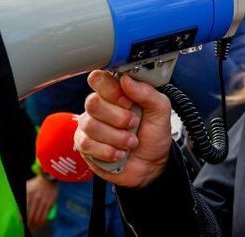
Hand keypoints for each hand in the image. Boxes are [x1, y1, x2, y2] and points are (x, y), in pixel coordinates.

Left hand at [25, 175, 56, 229]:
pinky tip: (40, 222)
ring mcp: (43, 201)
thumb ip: (21, 195)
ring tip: (33, 225)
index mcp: (28, 193)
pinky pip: (45, 215)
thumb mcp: (26, 186)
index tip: (21, 222)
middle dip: (28, 223)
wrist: (49, 178)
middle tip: (27, 225)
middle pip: (30, 216)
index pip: (23, 210)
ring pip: (38, 217)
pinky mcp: (50, 203)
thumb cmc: (35, 183)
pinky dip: (42, 221)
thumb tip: (17, 206)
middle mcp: (35, 198)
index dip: (22, 218)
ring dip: (35, 224)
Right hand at [74, 70, 172, 188]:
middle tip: (133, 124)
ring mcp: (89, 125)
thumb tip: (126, 79)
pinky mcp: (84, 145)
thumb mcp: (160, 110)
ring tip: (131, 142)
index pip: (99, 79)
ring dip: (117, 137)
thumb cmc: (153, 135)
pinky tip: (120, 153)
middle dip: (118, 118)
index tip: (129, 102)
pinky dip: (108, 151)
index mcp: (116, 92)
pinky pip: (86, 144)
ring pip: (90, 125)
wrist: (152, 165)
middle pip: (92, 102)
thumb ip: (146, 92)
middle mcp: (99, 106)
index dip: (112, 91)